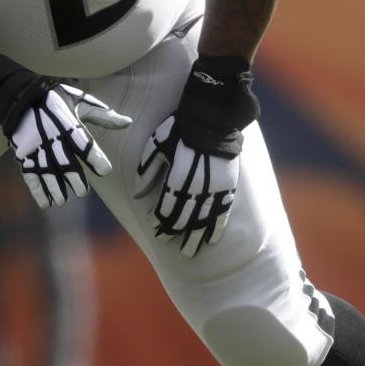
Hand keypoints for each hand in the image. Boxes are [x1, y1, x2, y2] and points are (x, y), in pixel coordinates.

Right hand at [0, 54, 130, 207]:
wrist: (18, 96)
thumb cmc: (56, 100)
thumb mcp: (80, 101)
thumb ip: (103, 115)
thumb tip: (128, 122)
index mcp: (66, 122)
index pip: (81, 140)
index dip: (93, 155)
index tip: (105, 170)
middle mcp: (50, 135)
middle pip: (62, 159)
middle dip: (72, 177)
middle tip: (82, 192)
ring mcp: (34, 145)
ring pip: (44, 169)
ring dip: (53, 187)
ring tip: (62, 201)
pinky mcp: (23, 152)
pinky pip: (28, 172)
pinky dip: (36, 188)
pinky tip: (45, 202)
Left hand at [134, 54, 259, 256]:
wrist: (212, 114)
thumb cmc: (179, 127)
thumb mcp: (156, 144)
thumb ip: (146, 170)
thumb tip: (135, 193)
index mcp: (178, 177)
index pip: (167, 207)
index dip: (161, 221)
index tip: (156, 230)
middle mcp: (197, 186)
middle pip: (185, 218)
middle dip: (177, 234)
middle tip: (172, 247)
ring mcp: (215, 187)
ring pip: (204, 219)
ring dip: (196, 236)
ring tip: (191, 250)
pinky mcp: (228, 184)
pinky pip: (223, 210)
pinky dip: (217, 226)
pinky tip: (213, 238)